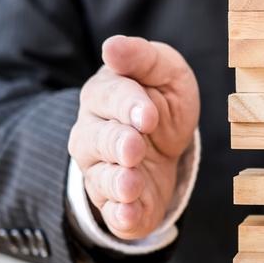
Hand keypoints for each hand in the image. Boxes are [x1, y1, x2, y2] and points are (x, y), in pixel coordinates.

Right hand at [69, 35, 199, 239]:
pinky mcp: (117, 204)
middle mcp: (94, 135)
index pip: (109, 98)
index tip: (148, 115)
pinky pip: (113, 213)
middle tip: (134, 148)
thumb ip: (141, 58)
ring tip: (131, 184)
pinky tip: (129, 215)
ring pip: (101, 178)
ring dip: (116, 183)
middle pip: (98, 140)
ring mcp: (101, 171)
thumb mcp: (165, 72)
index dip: (128, 106)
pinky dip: (121, 216)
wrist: (169, 144)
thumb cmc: (161, 101)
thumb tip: (111, 46)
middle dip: (117, 144)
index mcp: (104, 97)